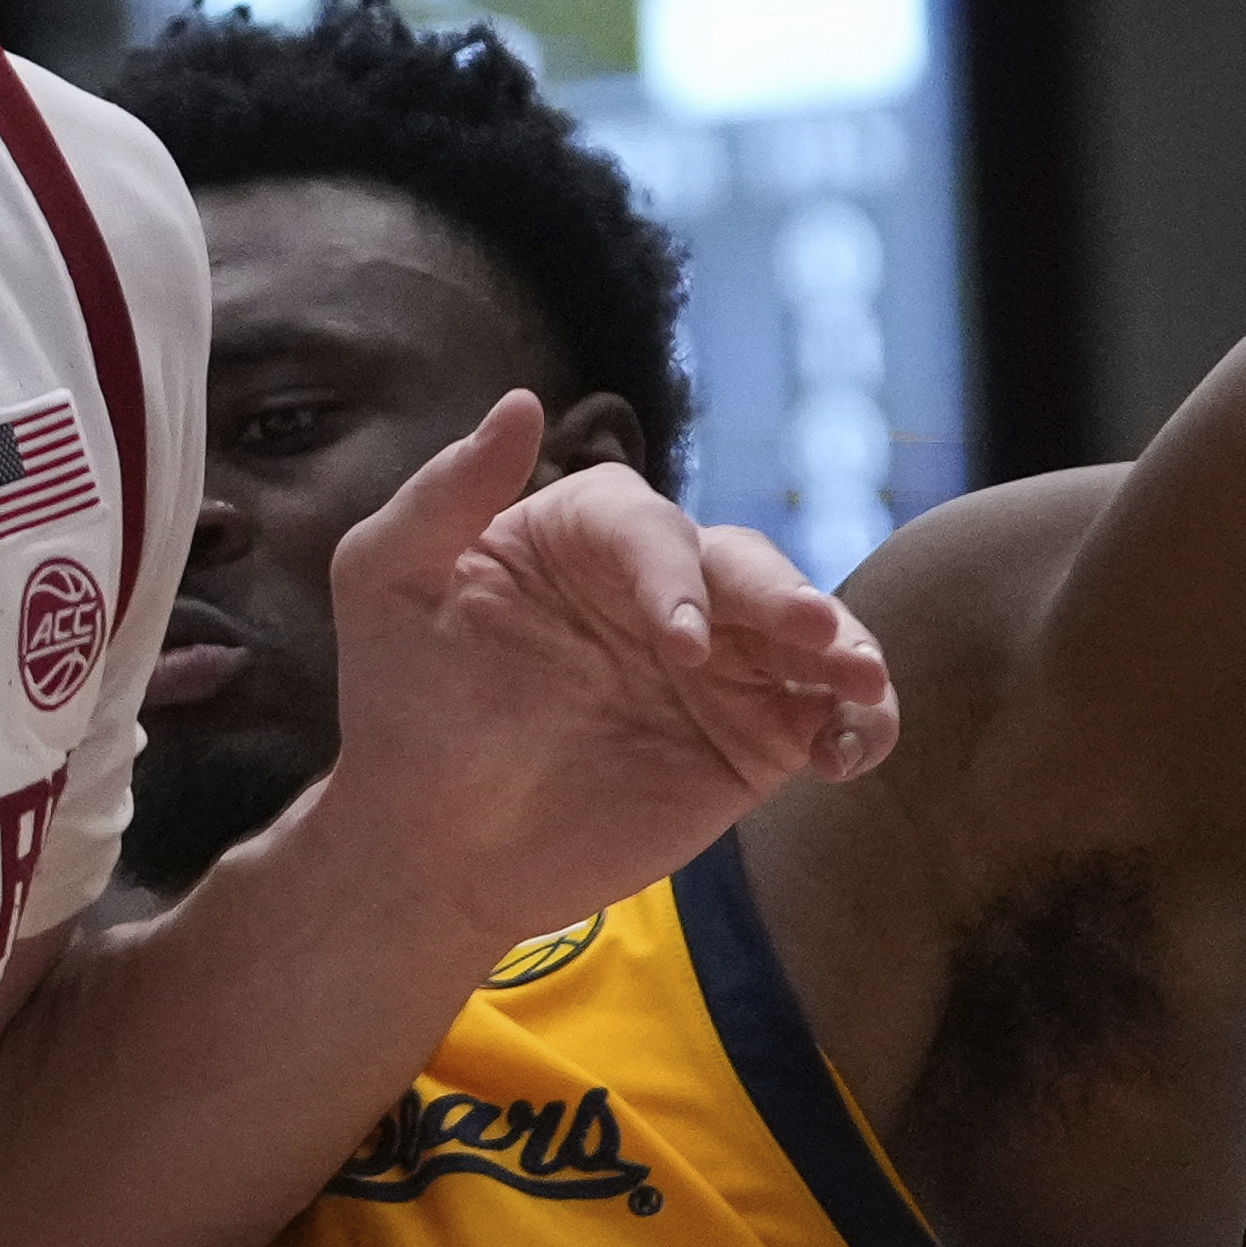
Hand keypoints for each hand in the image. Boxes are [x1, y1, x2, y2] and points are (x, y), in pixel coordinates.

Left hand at [312, 397, 895, 937]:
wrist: (430, 845)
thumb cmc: (400, 705)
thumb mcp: (385, 584)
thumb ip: (443, 495)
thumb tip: (519, 401)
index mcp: (584, 535)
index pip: (647, 526)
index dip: (672, 571)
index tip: (679, 637)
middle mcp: (664, 586)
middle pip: (744, 567)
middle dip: (785, 597)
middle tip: (812, 634)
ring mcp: (717, 662)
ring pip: (803, 634)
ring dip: (844, 651)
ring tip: (860, 685)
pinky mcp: (751, 739)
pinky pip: (825, 717)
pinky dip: (859, 724)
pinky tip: (849, 753)